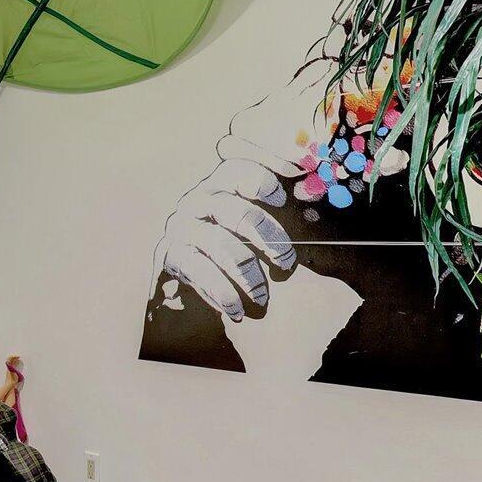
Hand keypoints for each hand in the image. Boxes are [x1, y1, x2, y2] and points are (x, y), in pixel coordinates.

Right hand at [156, 154, 299, 318]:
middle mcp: (198, 201)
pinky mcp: (173, 255)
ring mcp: (183, 228)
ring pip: (224, 248)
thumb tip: (307, 186)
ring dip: (250, 276)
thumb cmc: (222, 233)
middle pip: (237, 213)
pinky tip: (237, 310)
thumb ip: (269, 200)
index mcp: (218, 184)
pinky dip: (225, 295)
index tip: (281, 201)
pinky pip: (203, 274)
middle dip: (269, 238)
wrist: (177, 259)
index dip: (261, 182)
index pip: (237, 170)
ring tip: (263, 297)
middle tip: (287, 261)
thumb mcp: (240, 212)